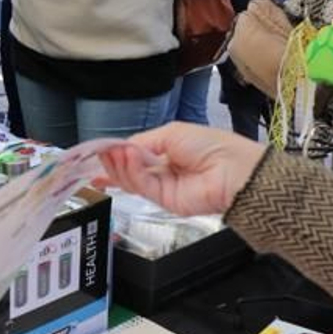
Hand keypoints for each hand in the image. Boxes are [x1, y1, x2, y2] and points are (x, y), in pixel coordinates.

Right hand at [95, 123, 266, 216]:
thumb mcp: (172, 132)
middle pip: (127, 169)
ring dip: (120, 165)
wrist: (233, 170)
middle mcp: (162, 170)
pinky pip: (142, 186)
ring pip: (131, 179)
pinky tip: (129, 159)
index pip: (133, 154)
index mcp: (166, 151)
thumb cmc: (212, 146)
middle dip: (113, 160)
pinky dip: (132, 173)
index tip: (99, 149)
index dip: (115, 152)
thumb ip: (143, 141)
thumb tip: (122, 147)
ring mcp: (163, 187)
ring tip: (117, 152)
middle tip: (103, 151)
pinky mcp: (165, 201)